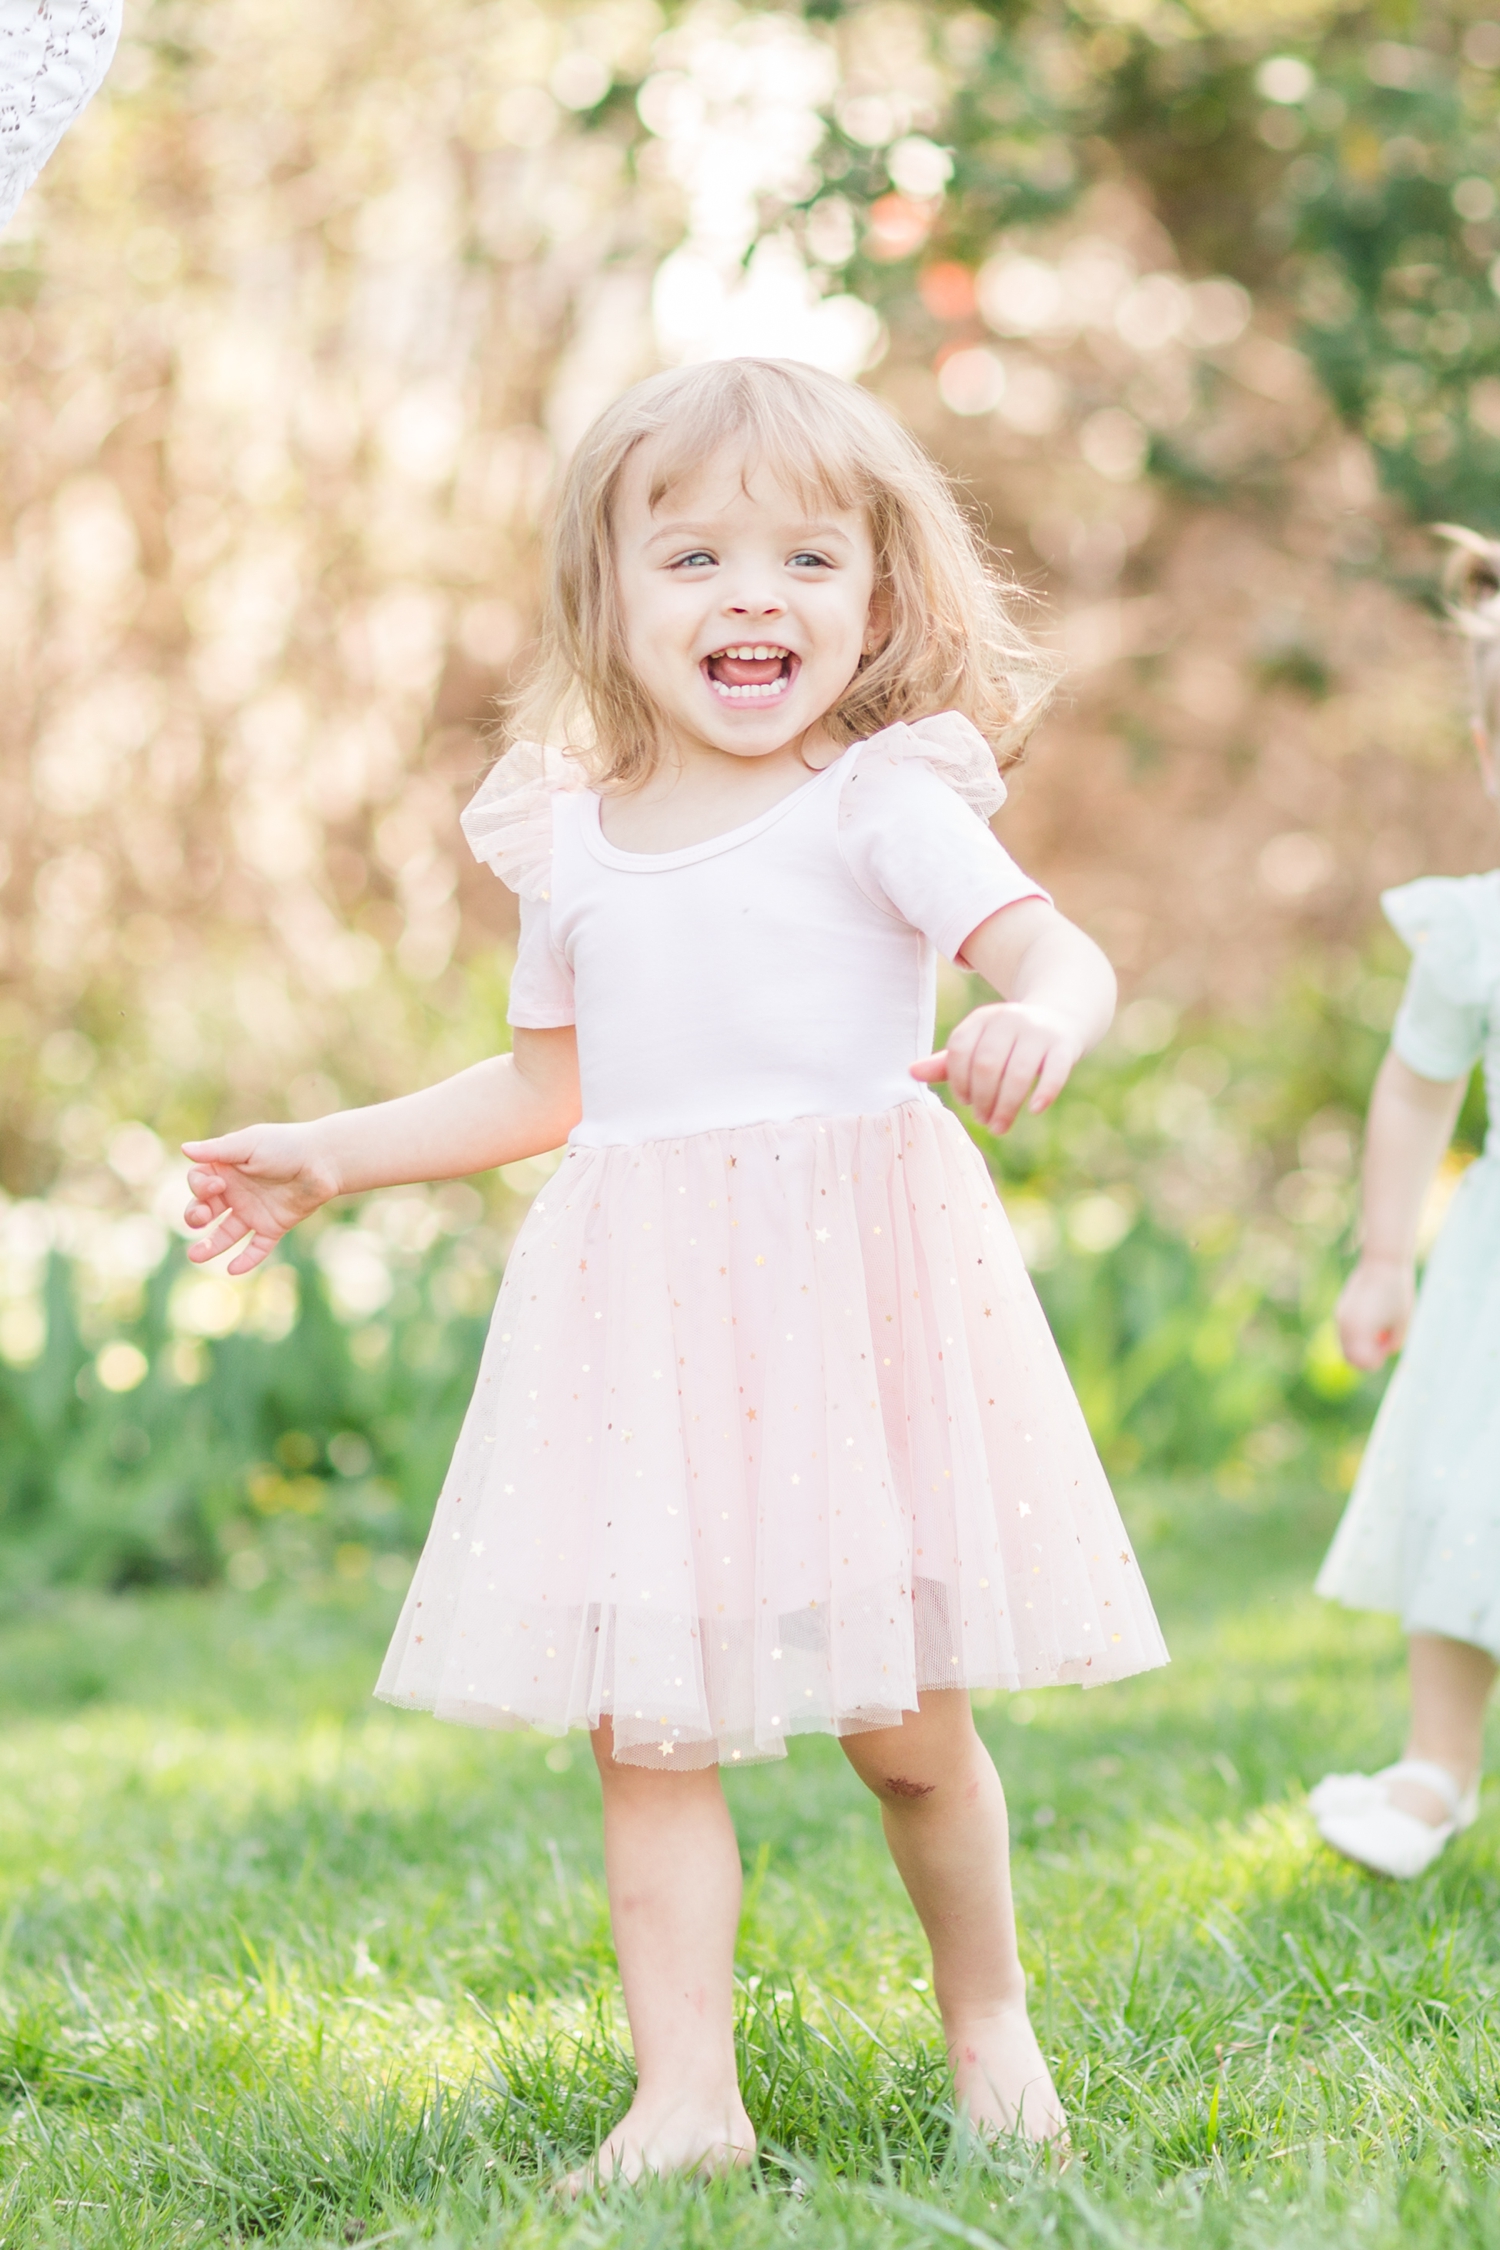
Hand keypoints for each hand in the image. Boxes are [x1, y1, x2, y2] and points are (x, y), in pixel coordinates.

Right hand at [181, 1124, 341, 1273]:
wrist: (324, 1161)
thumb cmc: (286, 1145)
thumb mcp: (249, 1144)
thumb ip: (218, 1150)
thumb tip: (184, 1149)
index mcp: (226, 1170)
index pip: (198, 1184)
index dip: (200, 1188)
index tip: (218, 1186)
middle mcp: (236, 1193)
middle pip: (205, 1210)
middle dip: (195, 1216)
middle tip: (199, 1219)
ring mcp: (254, 1212)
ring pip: (226, 1234)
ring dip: (210, 1246)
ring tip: (195, 1256)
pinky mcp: (273, 1227)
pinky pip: (257, 1247)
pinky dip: (246, 1259)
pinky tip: (233, 1269)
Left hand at [911, 1001, 1081, 1133]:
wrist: (1060, 1017)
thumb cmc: (1009, 1041)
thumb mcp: (980, 1044)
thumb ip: (949, 1062)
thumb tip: (911, 1072)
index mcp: (982, 1018)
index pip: (961, 1050)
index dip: (958, 1081)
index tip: (965, 1101)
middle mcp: (1009, 1019)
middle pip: (987, 1064)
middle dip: (982, 1098)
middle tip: (982, 1120)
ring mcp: (1038, 1031)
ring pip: (1018, 1073)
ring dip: (1006, 1105)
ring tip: (999, 1126)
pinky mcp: (1065, 1045)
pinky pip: (1055, 1071)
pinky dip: (1044, 1092)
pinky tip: (1034, 1110)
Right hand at [1336, 1255, 1413, 1369]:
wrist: (1383, 1263)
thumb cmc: (1397, 1294)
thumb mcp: (1403, 1324)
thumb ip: (1393, 1344)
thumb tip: (1384, 1351)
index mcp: (1359, 1331)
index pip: (1362, 1361)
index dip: (1376, 1362)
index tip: (1388, 1349)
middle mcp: (1345, 1325)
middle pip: (1349, 1357)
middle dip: (1366, 1357)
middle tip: (1384, 1344)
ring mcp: (1340, 1316)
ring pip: (1346, 1344)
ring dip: (1361, 1345)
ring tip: (1380, 1328)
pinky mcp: (1341, 1307)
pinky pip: (1346, 1331)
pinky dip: (1357, 1334)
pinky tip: (1373, 1320)